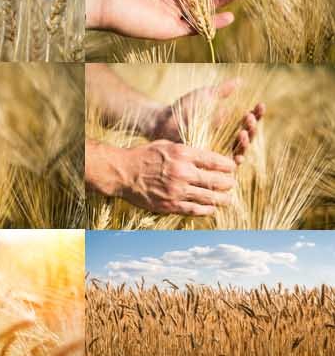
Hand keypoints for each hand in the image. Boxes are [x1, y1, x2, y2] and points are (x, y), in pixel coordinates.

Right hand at [87, 137, 236, 215]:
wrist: (123, 173)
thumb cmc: (144, 155)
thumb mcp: (166, 145)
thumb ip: (186, 151)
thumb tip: (205, 157)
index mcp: (182, 154)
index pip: (213, 160)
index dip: (227, 165)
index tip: (233, 167)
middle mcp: (182, 172)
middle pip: (214, 180)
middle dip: (227, 183)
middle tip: (233, 184)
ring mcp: (177, 190)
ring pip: (208, 197)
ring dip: (221, 199)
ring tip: (229, 200)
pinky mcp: (170, 205)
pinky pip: (194, 210)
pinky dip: (206, 210)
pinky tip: (212, 209)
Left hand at [149, 78, 264, 159]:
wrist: (164, 122)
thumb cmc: (184, 108)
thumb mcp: (205, 97)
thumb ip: (222, 91)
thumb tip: (240, 81)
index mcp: (228, 123)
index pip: (248, 120)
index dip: (256, 114)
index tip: (260, 105)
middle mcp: (227, 138)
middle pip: (248, 136)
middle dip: (252, 127)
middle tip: (250, 118)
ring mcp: (220, 151)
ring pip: (241, 150)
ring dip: (246, 142)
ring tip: (243, 132)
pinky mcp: (212, 163)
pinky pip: (228, 165)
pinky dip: (235, 158)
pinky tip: (237, 153)